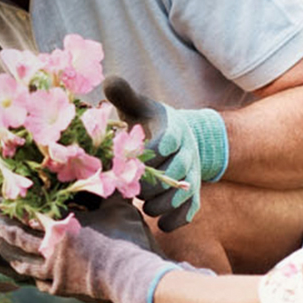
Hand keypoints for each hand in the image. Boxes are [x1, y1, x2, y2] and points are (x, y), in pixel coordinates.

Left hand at [0, 195, 211, 302]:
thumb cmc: (128, 238)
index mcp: (58, 225)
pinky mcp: (61, 288)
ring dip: (6, 251)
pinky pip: (36, 281)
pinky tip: (24, 270)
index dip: (5, 204)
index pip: (22, 212)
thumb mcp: (116, 204)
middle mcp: (49, 248)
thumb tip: (96, 165)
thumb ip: (103, 187)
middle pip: (12, 237)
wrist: (135, 277)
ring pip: (19, 262)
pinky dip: (26, 274)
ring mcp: (53, 272)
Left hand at [103, 77, 228, 231]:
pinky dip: (174, 221)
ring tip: (142, 204)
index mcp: (173, 131)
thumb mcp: (139, 107)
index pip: (164, 144)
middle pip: (171, 174)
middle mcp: (187, 154)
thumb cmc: (150, 123)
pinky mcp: (194, 195)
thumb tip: (108, 80)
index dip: (145, 155)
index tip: (128, 161)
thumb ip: (124, 95)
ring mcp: (192, 175)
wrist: (182, 137)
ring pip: (180, 197)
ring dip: (157, 205)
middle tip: (129, 186)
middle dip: (146, 185)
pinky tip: (159, 223)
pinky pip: (190, 212)